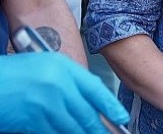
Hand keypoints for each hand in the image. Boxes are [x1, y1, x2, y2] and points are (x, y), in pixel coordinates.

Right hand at [0, 52, 128, 133]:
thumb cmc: (12, 74)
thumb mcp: (44, 66)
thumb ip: (67, 80)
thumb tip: (89, 100)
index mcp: (61, 66)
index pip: (95, 88)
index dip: (111, 106)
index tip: (121, 117)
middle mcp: (56, 84)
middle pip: (86, 112)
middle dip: (99, 128)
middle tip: (108, 133)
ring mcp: (44, 104)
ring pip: (72, 127)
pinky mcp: (32, 120)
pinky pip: (53, 132)